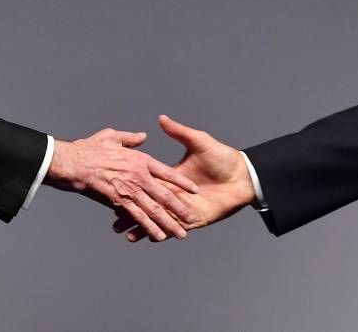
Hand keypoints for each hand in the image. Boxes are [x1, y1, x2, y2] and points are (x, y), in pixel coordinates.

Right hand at [45, 127, 199, 240]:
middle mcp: (138, 176)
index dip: (182, 181)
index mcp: (140, 160)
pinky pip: (138, 217)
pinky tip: (159, 236)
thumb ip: (130, 138)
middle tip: (191, 218)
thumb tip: (143, 136)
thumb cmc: (88, 149)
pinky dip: (149, 227)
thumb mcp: (112, 136)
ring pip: (154, 210)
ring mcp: (129, 191)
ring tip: (181, 233)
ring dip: (168, 223)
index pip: (167, 172)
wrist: (71, 163)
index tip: (195, 189)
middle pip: (165, 195)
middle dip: (179, 208)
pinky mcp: (118, 202)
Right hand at [113, 114, 255, 241]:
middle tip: (114, 220)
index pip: (149, 183)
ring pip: (159, 219)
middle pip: (149, 204)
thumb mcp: (198, 141)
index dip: (133, 187)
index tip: (116, 190)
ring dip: (143, 227)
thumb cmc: (222, 157)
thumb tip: (162, 118)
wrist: (243, 176)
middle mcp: (175, 193)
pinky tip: (149, 239)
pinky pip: (175, 228)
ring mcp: (184, 207)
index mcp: (172, 176)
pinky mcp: (195, 219)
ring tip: (127, 234)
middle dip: (131, 213)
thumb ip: (179, 131)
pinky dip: (162, 234)